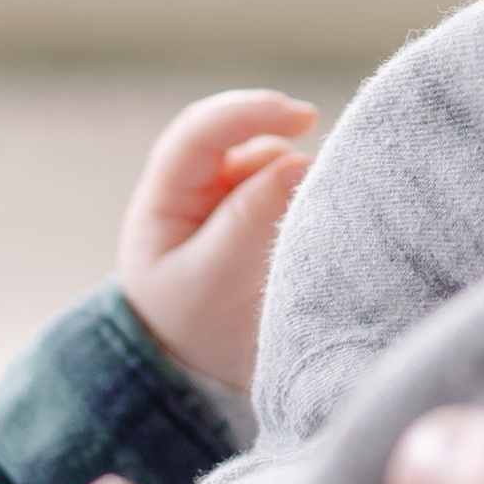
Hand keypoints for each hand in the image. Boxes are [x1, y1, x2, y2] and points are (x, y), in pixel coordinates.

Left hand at [118, 88, 319, 390]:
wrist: (208, 371)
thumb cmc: (196, 328)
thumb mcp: (211, 281)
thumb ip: (248, 222)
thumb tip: (300, 163)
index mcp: (165, 198)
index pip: (199, 133)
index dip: (248, 113)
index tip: (304, 118)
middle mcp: (198, 185)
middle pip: (242, 134)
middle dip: (280, 134)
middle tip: (318, 149)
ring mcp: (233, 194)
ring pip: (276, 159)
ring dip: (298, 177)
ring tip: (309, 223)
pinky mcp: (266, 210)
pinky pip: (294, 186)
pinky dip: (309, 194)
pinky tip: (317, 222)